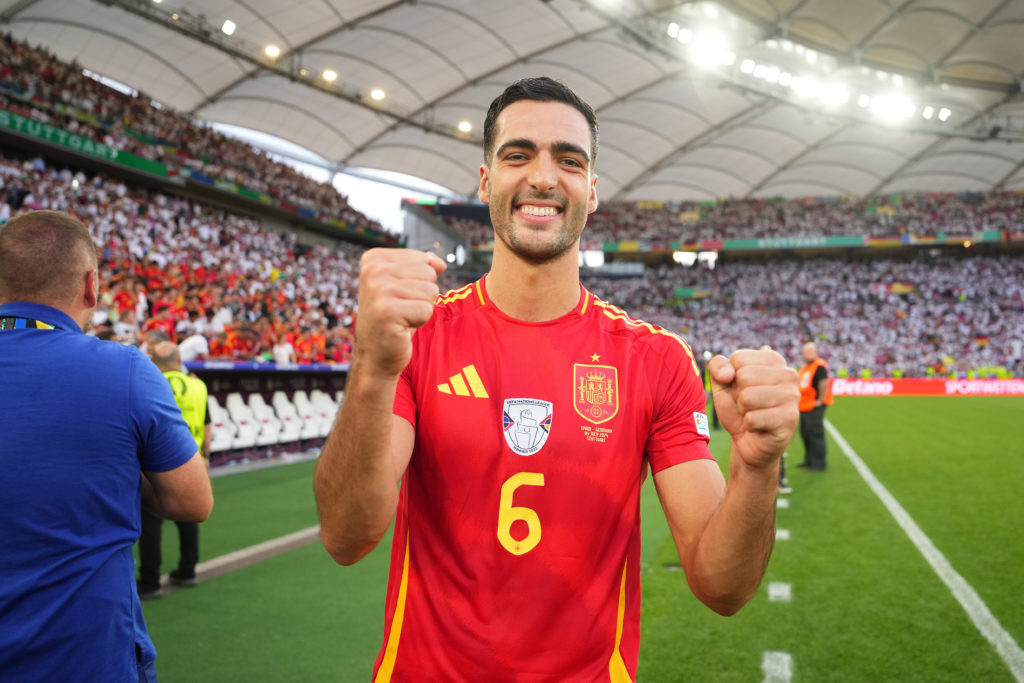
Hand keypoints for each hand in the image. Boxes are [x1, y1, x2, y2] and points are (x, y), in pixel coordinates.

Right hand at [353, 248, 445, 376]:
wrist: (375, 354)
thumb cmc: (393, 318)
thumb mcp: (404, 285)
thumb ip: (421, 266)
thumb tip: (440, 262)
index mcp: (374, 259)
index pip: (422, 258)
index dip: (418, 280)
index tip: (398, 295)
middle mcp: (372, 270)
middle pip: (428, 272)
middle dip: (422, 294)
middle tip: (401, 308)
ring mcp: (378, 290)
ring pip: (430, 291)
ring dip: (421, 308)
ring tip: (401, 317)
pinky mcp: (388, 311)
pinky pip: (427, 309)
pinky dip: (420, 321)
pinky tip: (401, 327)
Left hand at [709, 349, 799, 469]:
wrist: (748, 441)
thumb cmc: (738, 408)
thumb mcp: (721, 383)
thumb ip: (718, 366)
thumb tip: (728, 374)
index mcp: (774, 359)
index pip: (738, 358)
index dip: (731, 377)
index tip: (742, 388)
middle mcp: (789, 374)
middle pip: (743, 376)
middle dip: (738, 394)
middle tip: (748, 404)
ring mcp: (792, 396)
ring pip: (747, 398)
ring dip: (744, 410)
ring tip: (754, 414)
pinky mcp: (790, 419)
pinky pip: (752, 419)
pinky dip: (749, 425)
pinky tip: (760, 427)